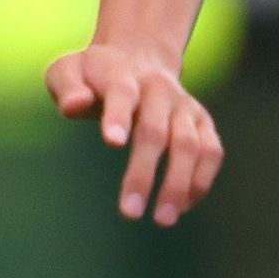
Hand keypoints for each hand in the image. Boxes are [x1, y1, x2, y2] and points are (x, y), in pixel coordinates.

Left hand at [45, 43, 224, 225]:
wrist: (136, 57)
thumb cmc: (93, 75)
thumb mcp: (67, 71)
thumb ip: (67, 88)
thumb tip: (72, 107)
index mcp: (123, 76)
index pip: (121, 94)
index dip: (117, 117)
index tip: (112, 142)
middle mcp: (159, 90)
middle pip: (156, 130)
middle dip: (143, 172)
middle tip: (129, 212)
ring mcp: (185, 106)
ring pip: (191, 145)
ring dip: (179, 184)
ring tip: (162, 220)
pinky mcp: (202, 121)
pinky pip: (211, 152)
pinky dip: (200, 181)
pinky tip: (182, 208)